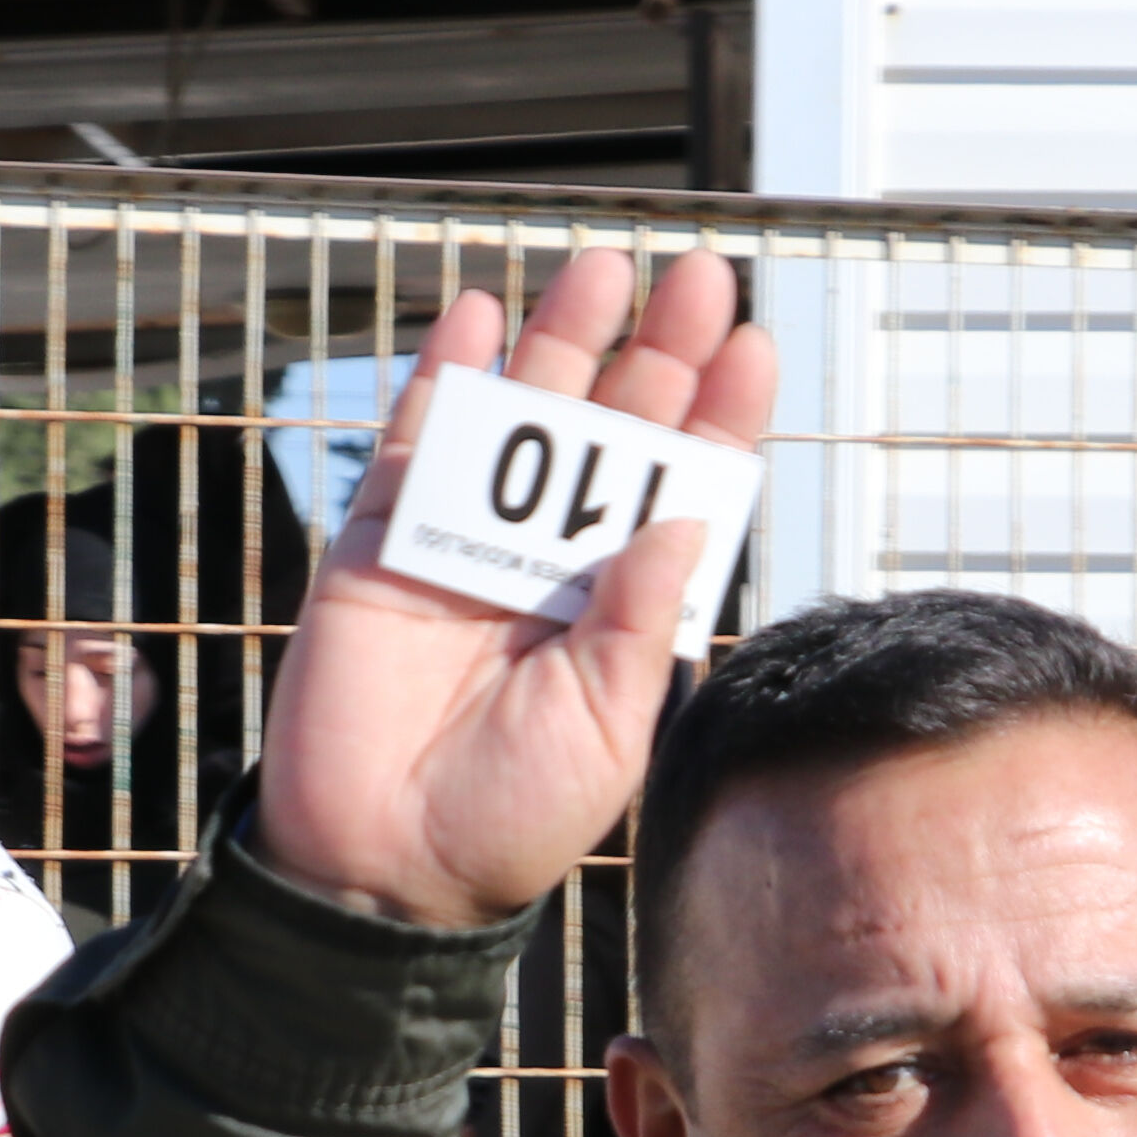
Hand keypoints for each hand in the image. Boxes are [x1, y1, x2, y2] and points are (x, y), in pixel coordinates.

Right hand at [249, 247, 778, 930]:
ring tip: (603, 270)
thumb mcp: (608, 728)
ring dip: (562, 340)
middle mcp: (553, 561)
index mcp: (621, 606)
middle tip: (697, 279)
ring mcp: (469, 543)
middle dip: (656, 352)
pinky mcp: (385, 542)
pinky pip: (417, 442)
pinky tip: (481, 313)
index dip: (716, 417)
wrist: (384, 866)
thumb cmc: (509, 818)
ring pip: (523, 416)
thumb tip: (681, 519)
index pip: (681, 488)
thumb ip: (641, 624)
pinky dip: (444, 376)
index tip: (752, 347)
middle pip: (612, 431)